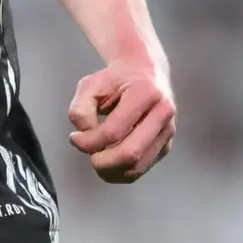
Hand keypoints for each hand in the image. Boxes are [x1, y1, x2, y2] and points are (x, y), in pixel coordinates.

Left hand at [66, 62, 173, 182]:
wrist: (143, 71)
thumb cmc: (115, 79)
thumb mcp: (89, 85)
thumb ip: (80, 111)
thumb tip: (85, 139)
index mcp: (145, 93)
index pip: (113, 132)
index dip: (88, 142)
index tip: (75, 138)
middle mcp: (163, 112)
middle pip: (130, 154)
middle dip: (103, 163)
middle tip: (90, 156)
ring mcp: (168, 130)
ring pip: (137, 167)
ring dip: (112, 171)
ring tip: (98, 160)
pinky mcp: (166, 144)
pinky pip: (141, 168)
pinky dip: (122, 171)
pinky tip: (110, 161)